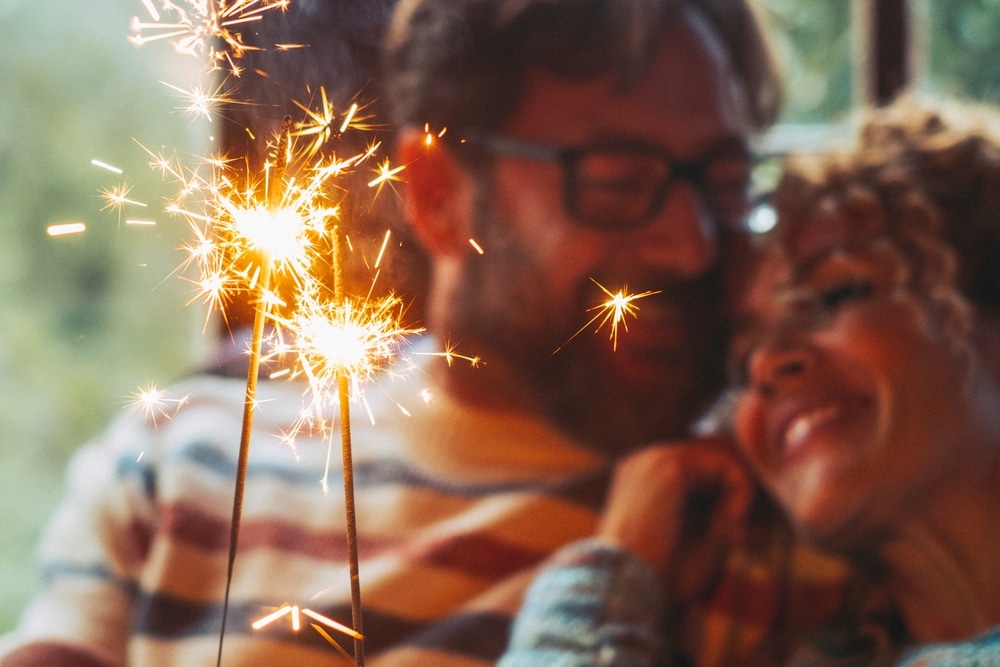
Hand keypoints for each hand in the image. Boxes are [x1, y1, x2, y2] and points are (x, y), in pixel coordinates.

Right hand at [596, 437, 753, 606]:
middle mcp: (645, 462)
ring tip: (732, 534)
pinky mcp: (670, 465)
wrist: (624, 585)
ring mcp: (655, 458)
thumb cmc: (657, 576)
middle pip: (710, 462)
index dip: (723, 501)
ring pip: (720, 460)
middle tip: (738, 538)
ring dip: (738, 496)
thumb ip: (719, 518)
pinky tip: (727, 526)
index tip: (733, 540)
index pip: (698, 473)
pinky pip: (724, 466)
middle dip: (734, 496)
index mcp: (642, 480)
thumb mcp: (696, 544)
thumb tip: (749, 508)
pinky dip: (740, 494)